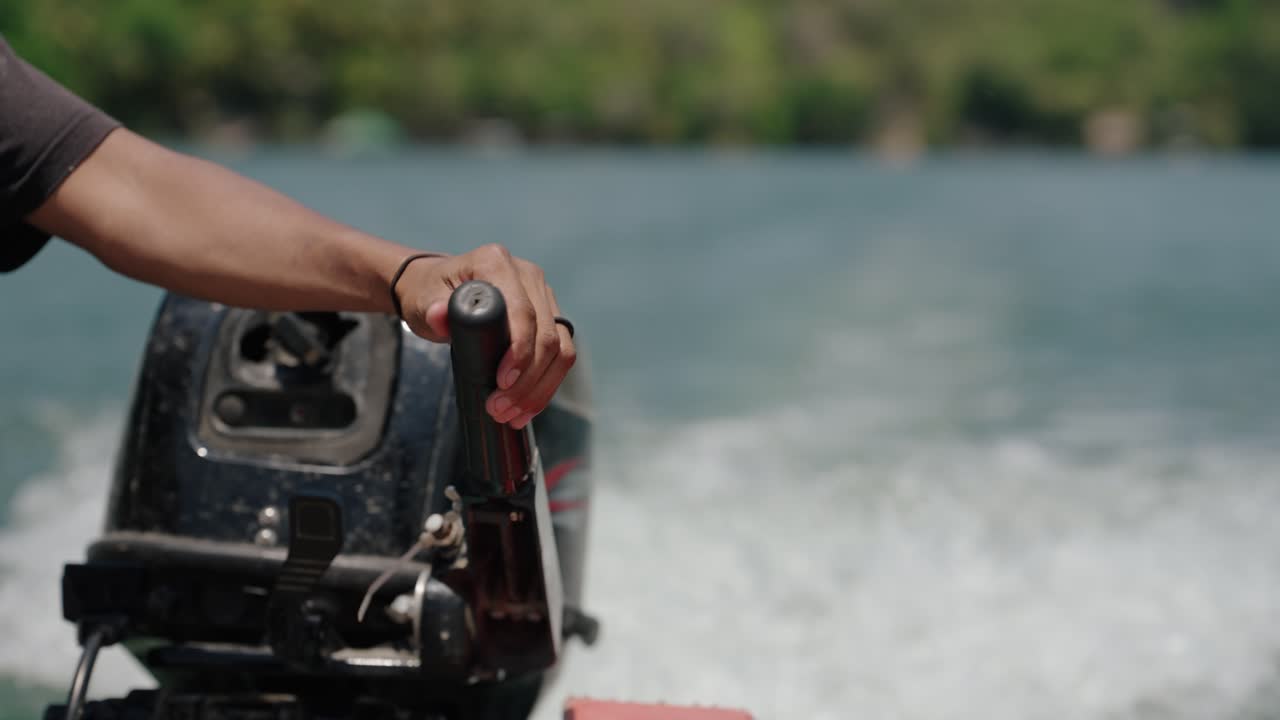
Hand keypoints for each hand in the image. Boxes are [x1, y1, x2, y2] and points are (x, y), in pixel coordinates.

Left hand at [394, 244, 574, 428]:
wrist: (437, 291)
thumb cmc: (429, 293)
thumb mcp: (422, 301)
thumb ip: (430, 308)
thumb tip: (438, 315)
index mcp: (496, 262)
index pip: (523, 311)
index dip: (520, 350)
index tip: (502, 381)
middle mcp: (527, 275)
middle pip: (547, 335)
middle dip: (528, 380)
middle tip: (499, 409)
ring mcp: (542, 295)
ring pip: (561, 349)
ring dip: (540, 388)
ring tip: (511, 415)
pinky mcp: (549, 316)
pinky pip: (561, 355)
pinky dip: (546, 386)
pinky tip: (526, 408)